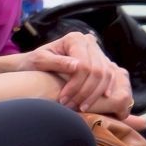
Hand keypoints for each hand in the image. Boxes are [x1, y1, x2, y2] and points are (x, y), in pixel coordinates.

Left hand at [19, 32, 133, 116]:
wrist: (36, 63)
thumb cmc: (35, 62)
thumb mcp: (40, 61)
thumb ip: (57, 62)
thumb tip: (78, 66)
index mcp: (74, 38)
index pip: (84, 65)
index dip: (76, 85)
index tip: (64, 99)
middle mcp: (88, 41)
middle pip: (97, 71)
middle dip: (85, 92)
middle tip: (72, 106)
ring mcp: (97, 50)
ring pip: (106, 75)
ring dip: (95, 94)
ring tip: (81, 107)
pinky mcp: (101, 60)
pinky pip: (110, 75)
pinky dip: (106, 88)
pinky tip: (102, 99)